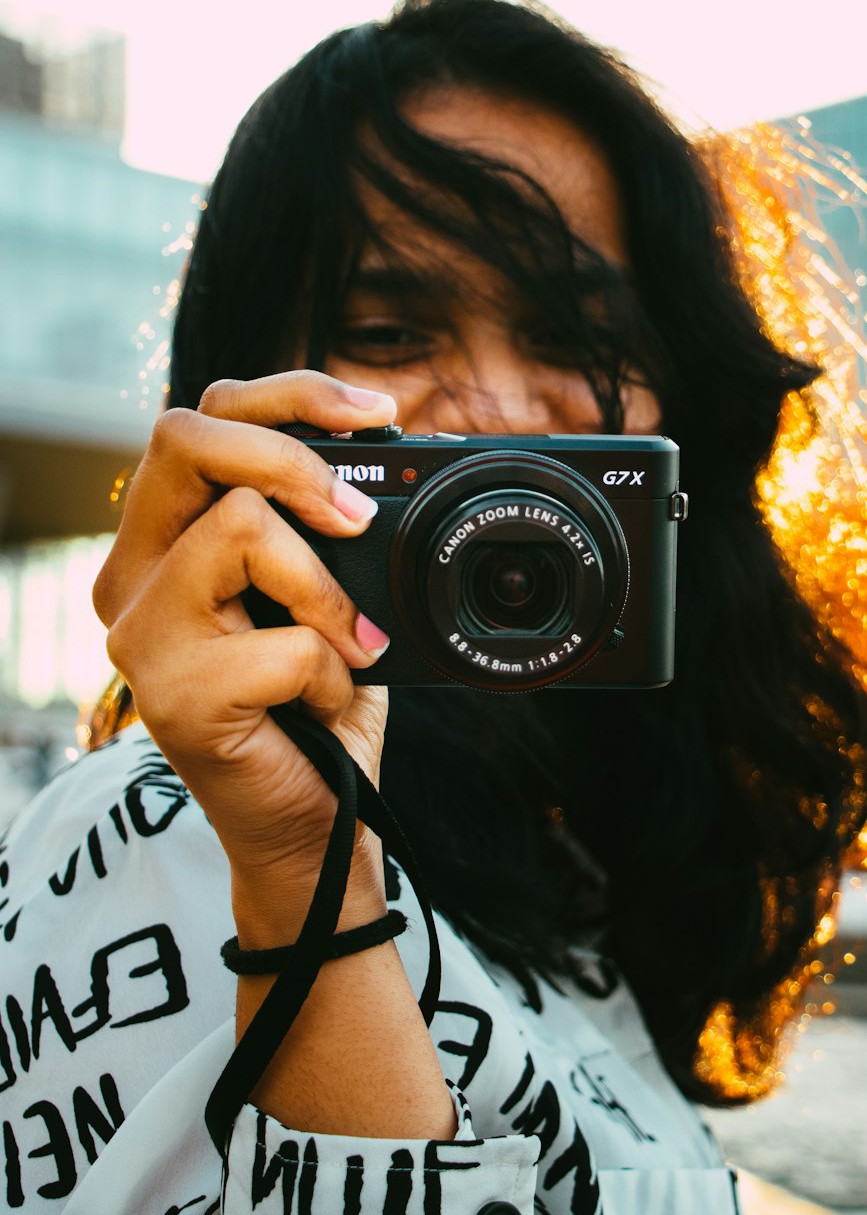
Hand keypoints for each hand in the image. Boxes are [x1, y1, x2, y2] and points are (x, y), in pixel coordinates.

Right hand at [93, 371, 396, 916]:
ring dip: (325, 588)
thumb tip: (387, 442)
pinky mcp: (173, 698)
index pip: (202, 417)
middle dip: (296, 459)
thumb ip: (320, 518)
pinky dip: (334, 672)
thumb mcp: (320, 589)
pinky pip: (284, 641)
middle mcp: (132, 575)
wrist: (313, 822)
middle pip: (188, 438)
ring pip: (240, 525)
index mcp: (164, 538)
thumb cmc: (317, 702)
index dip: (293, 392)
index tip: (381, 414)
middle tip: (360, 518)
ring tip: (347, 645)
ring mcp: (142, 636)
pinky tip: (323, 704)